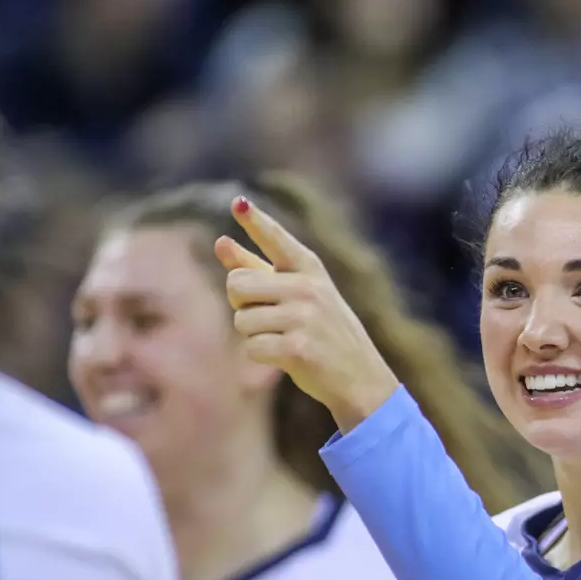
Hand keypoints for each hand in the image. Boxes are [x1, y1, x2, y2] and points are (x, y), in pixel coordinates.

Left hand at [216, 196, 398, 429]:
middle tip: (269, 317)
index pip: (276, 239)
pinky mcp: (298, 348)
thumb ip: (257, 269)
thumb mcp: (299, 294)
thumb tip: (219, 241)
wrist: (361, 377)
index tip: (238, 202)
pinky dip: (260, 356)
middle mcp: (307, 287)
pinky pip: (251, 347)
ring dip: (253, 334)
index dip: (255, 220)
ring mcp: (304, 317)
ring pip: (241, 319)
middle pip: (236, 284)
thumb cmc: (324, 332)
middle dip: (241, 304)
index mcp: (310, 269)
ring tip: (284, 339)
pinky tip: (285, 357)